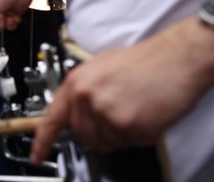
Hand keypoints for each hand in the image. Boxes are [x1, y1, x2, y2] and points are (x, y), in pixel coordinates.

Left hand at [30, 19, 213, 161]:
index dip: (43, 140)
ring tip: (136, 108)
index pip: (53, 118)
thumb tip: (79, 113)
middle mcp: (86, 97)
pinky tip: (149, 113)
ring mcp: (106, 112)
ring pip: (108, 142)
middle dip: (101, 133)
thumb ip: (85, 92)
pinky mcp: (128, 125)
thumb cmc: (145, 61)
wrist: (177, 58)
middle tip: (120, 115)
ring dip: (123, 134)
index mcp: (77, 81)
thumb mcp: (101, 68)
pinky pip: (131, 143)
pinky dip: (142, 134)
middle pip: (84, 136)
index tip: (36, 155)